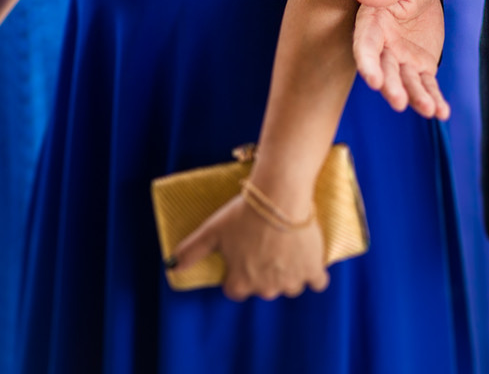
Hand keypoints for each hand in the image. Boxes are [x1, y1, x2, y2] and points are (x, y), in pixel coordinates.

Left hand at [169, 193, 327, 301]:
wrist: (280, 197)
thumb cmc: (245, 213)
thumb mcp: (213, 230)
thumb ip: (191, 251)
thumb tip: (171, 267)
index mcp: (240, 282)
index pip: (235, 290)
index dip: (238, 274)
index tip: (244, 257)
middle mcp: (265, 288)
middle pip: (264, 289)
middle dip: (265, 273)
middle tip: (267, 248)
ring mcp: (290, 280)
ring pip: (290, 287)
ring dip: (289, 274)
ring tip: (288, 250)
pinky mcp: (312, 270)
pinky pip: (317, 281)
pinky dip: (315, 274)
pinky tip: (311, 261)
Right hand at [353, 0, 449, 118]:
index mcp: (372, 24)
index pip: (366, 47)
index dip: (368, 65)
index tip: (373, 81)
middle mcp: (384, 47)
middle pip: (386, 71)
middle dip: (391, 87)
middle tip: (399, 102)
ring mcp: (402, 59)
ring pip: (408, 82)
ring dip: (417, 98)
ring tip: (430, 110)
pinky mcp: (421, 65)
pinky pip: (427, 84)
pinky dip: (434, 99)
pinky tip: (442, 112)